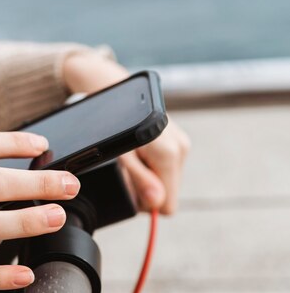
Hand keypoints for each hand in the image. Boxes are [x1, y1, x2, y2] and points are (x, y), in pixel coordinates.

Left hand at [63, 52, 189, 212]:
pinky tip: (139, 152)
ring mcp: (182, 144)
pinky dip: (151, 167)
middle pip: (167, 194)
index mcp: (168, 152)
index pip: (167, 204)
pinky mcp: (179, 141)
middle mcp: (180, 148)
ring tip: (131, 158)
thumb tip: (157, 203)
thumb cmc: (110, 121)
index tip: (129, 188)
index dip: (145, 203)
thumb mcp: (120, 154)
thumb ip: (139, 179)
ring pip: (167, 182)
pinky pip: (167, 169)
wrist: (113, 88)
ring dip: (148, 177)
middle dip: (146, 189)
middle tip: (126, 171)